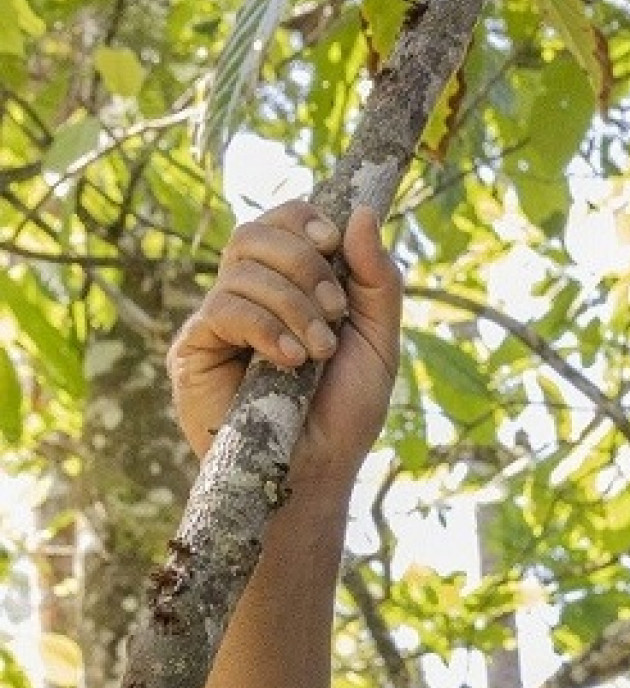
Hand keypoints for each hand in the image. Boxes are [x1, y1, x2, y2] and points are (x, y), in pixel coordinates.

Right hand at [168, 202, 401, 493]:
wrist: (317, 473)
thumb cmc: (344, 414)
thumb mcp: (378, 343)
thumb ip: (377, 281)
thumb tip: (362, 213)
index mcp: (290, 284)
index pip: (282, 220)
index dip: (304, 220)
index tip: (333, 244)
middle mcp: (249, 294)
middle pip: (256, 232)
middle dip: (303, 264)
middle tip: (333, 313)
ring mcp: (218, 319)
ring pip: (240, 268)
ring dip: (292, 304)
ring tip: (316, 353)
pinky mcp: (194, 348)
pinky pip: (223, 309)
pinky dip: (264, 327)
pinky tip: (290, 362)